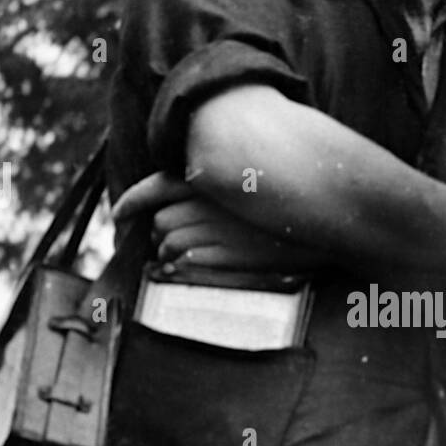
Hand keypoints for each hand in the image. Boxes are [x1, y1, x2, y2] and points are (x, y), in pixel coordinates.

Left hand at [112, 172, 330, 271]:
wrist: (327, 223)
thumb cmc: (291, 208)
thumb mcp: (253, 185)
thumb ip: (217, 186)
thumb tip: (185, 200)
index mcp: (211, 178)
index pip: (157, 186)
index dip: (132, 202)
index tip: (118, 215)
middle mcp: (207, 201)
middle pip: (161, 220)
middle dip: (164, 232)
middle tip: (186, 237)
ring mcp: (214, 228)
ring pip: (168, 243)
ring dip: (172, 253)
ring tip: (197, 253)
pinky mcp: (224, 254)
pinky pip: (185, 262)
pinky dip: (183, 267)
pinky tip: (198, 267)